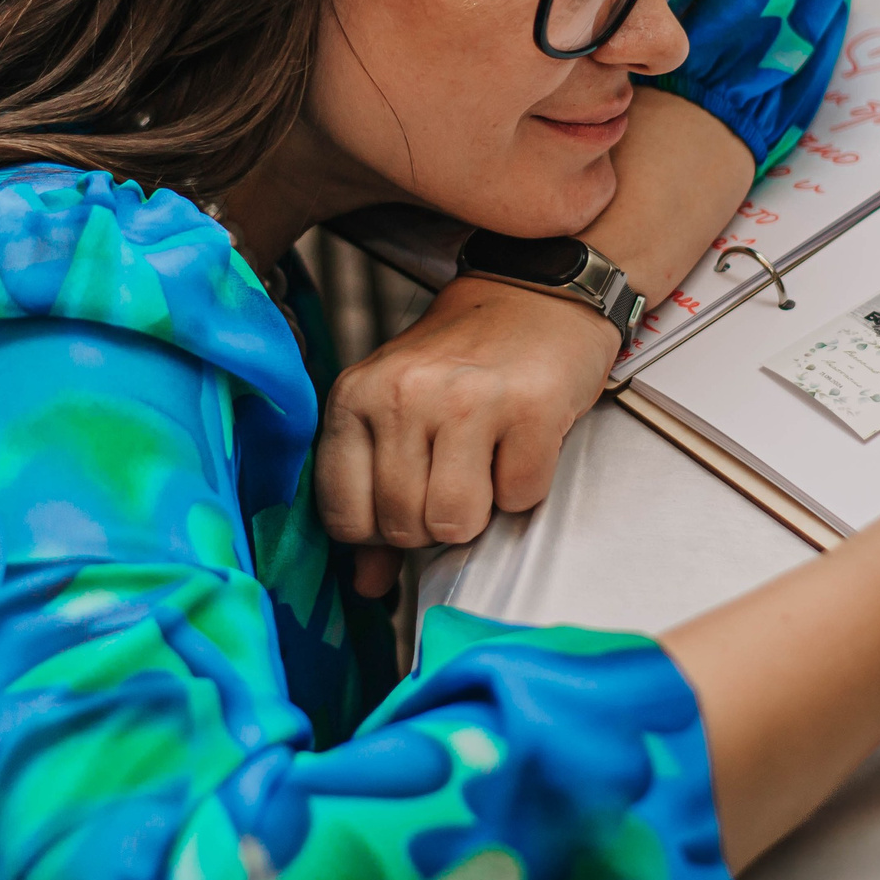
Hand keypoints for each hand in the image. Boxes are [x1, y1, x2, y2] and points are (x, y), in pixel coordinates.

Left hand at [315, 275, 620, 596]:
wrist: (536, 294)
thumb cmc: (461, 361)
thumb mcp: (397, 414)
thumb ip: (372, 496)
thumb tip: (367, 585)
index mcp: (355, 395)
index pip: (343, 516)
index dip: (378, 529)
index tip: (406, 500)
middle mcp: (403, 393)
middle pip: (403, 524)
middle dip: (433, 523)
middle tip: (456, 477)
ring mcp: (467, 398)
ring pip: (456, 522)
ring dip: (480, 512)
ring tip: (487, 464)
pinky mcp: (530, 407)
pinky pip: (519, 499)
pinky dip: (525, 488)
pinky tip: (522, 444)